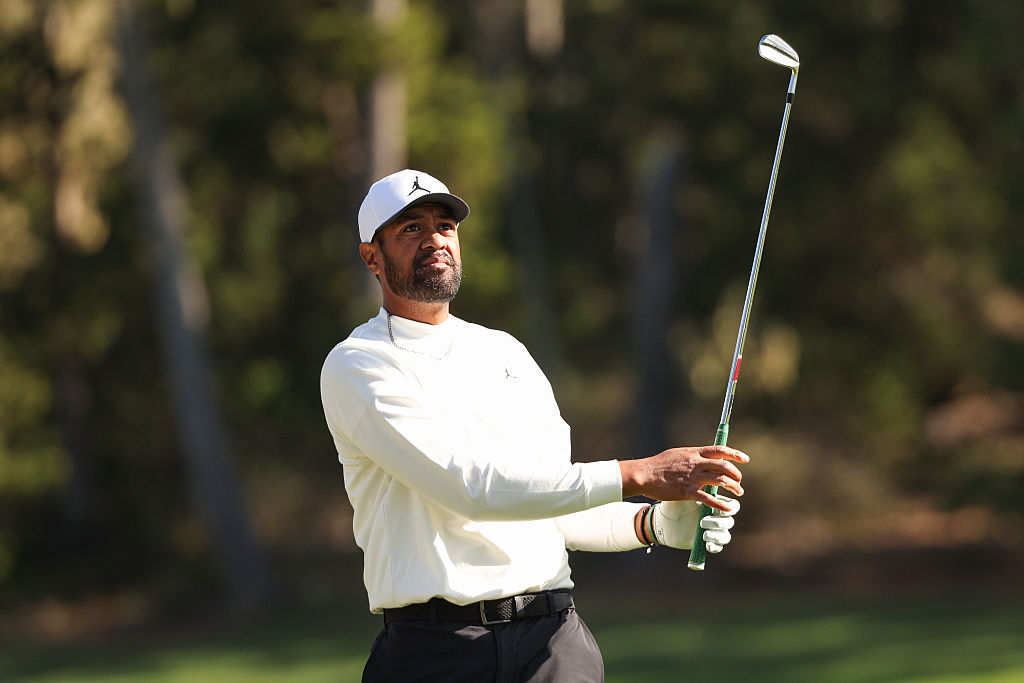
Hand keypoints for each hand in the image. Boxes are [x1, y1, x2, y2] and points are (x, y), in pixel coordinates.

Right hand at [619, 445, 747, 510]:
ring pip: (720, 480)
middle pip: (724, 466)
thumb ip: (692, 455)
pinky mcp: (687, 492)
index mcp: (694, 453)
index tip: (745, 459)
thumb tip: (703, 456)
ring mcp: (692, 478)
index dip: (735, 454)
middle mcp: (696, 464)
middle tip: (739, 481)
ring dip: (733, 487)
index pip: (720, 450)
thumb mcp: (678, 454)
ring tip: (738, 493)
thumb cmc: (658, 464)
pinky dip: (720, 504)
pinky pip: (709, 498)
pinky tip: (727, 508)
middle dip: (736, 474)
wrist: (644, 474)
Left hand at [649, 495, 739, 551]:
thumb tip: (706, 482)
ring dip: (716, 535)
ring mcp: (713, 531)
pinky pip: (718, 547)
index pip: (732, 505)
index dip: (731, 507)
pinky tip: (707, 544)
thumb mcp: (685, 494)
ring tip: (703, 534)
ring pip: (725, 535)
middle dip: (719, 523)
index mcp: (715, 503)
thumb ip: (698, 489)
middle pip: (730, 521)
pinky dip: (715, 546)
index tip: (721, 509)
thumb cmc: (674, 504)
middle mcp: (716, 517)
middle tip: (702, 522)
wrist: (663, 521)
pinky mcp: (707, 542)